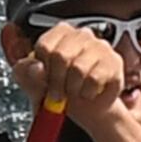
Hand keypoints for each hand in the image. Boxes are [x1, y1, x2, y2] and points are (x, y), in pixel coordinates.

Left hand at [12, 22, 133, 127]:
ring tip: (75, 91)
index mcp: (60, 33)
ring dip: (73, 89)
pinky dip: (88, 92)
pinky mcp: (114, 62)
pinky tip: (89, 92)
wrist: (89, 108)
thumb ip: (26, 73)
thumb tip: (37, 68)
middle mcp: (81, 34)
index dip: (42, 70)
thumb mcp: (34, 82)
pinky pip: (95, 79)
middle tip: (58, 95)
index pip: (45, 46)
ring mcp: (100, 46)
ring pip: (78, 69)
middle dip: (56, 82)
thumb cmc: (62, 89)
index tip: (44, 81)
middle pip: (61, 56)